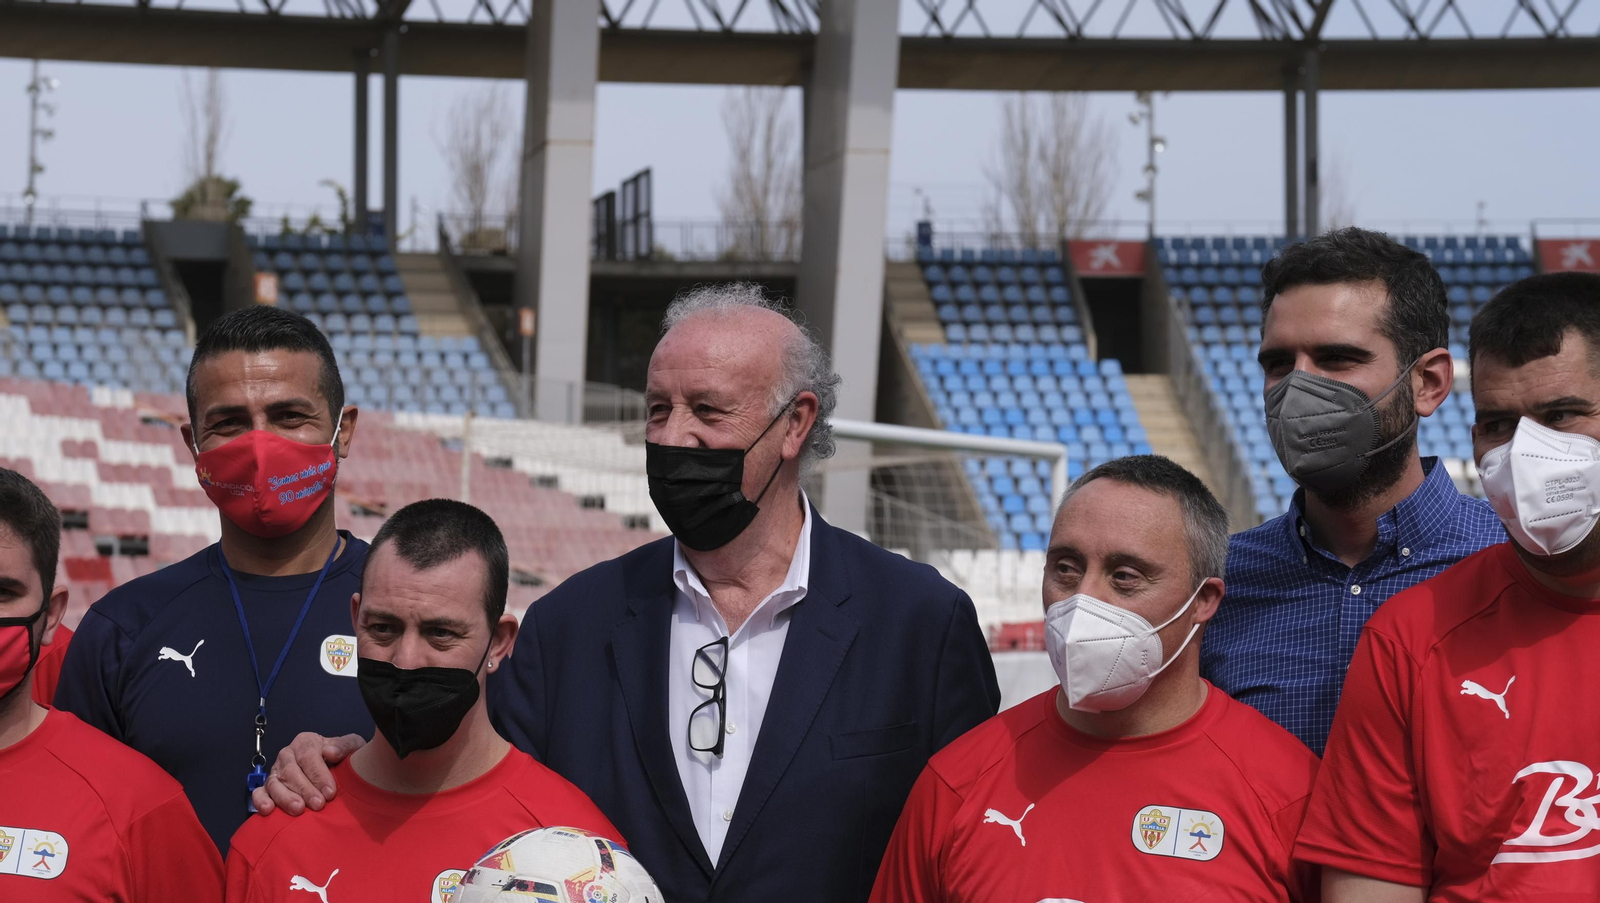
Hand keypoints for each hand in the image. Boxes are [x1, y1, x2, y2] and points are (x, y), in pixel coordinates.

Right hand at [250, 732, 365, 815]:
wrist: (337, 770)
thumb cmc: (343, 758)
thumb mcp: (351, 747)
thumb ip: (344, 746)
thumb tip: (330, 752)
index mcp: (306, 742)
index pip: (308, 756)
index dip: (318, 774)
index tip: (330, 792)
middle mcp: (288, 755)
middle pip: (291, 771)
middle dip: (305, 789)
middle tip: (318, 804)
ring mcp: (276, 771)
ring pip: (274, 783)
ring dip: (285, 797)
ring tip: (298, 809)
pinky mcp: (268, 787)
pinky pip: (259, 792)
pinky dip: (261, 801)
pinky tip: (268, 810)